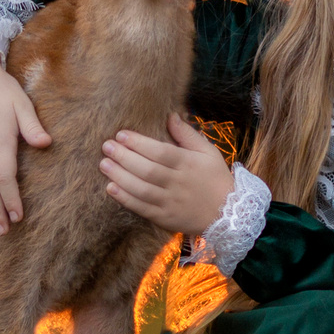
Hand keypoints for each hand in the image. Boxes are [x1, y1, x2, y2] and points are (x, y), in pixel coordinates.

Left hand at [100, 119, 234, 235]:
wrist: (229, 214)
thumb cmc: (215, 178)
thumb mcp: (208, 152)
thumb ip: (187, 134)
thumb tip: (170, 115)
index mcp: (189, 164)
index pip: (161, 152)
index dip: (139, 143)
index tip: (121, 134)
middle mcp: (178, 183)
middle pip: (148, 170)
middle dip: (124, 157)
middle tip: (106, 146)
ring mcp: (171, 203)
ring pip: (142, 190)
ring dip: (120, 176)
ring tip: (104, 164)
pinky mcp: (165, 218)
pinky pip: (142, 208)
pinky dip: (125, 199)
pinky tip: (111, 188)